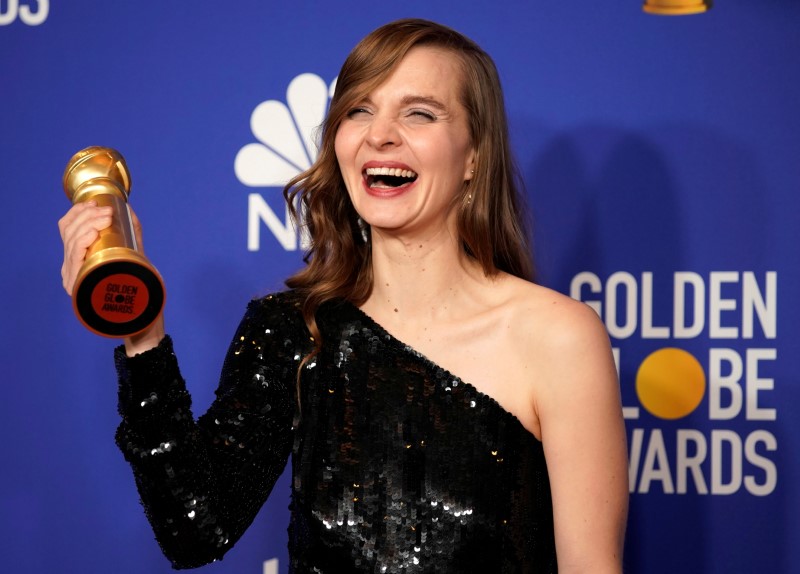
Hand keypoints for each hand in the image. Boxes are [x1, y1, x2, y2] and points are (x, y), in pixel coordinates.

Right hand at [58, 201, 163, 354]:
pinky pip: (74, 260)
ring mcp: (74, 279)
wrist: (142, 318)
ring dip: (87, 224)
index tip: (96, 204)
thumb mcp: (134, 255)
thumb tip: (129, 209)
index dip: (78, 212)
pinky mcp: (79, 289)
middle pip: (68, 232)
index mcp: (79, 260)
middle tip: (108, 212)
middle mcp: (71, 269)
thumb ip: (131, 233)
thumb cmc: (138, 287)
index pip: (67, 228)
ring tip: (105, 218)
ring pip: (71, 242)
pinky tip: (91, 234)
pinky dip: (81, 243)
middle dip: (86, 215)